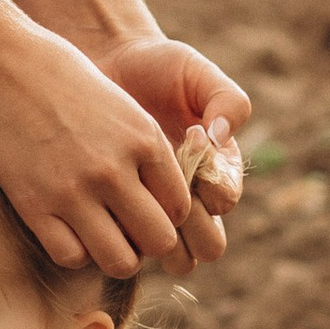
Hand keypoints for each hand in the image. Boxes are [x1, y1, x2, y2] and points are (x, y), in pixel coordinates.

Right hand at [0, 17, 226, 277]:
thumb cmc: (67, 83)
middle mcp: (114, 169)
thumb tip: (166, 202)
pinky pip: (72, 257)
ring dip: (117, 256)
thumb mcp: (124, 108)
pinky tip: (70, 232)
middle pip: (160, 241)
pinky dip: (76, 253)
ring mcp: (73, 190)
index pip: (181, 208)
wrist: (4, 67)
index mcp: (145, 140)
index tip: (149, 207)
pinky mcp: (34, 205)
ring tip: (104, 238)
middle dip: (149, 242)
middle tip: (130, 230)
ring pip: (120, 261)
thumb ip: (149, 152)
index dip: (168, 216)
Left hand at [89, 33, 252, 270]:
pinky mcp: (119, 216)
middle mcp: (192, 200)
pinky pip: (127, 248)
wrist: (103, 69)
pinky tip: (103, 201)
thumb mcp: (196, 72)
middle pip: (206, 246)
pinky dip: (121, 235)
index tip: (191, 141)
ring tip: (132, 198)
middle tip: (163, 188)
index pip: (226, 202)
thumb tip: (222, 140)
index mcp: (218, 171)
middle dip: (191, 226)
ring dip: (158, 240)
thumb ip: (226, 99)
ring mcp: (154, 213)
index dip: (212, 184)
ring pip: (173, 259)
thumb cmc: (156, 68)